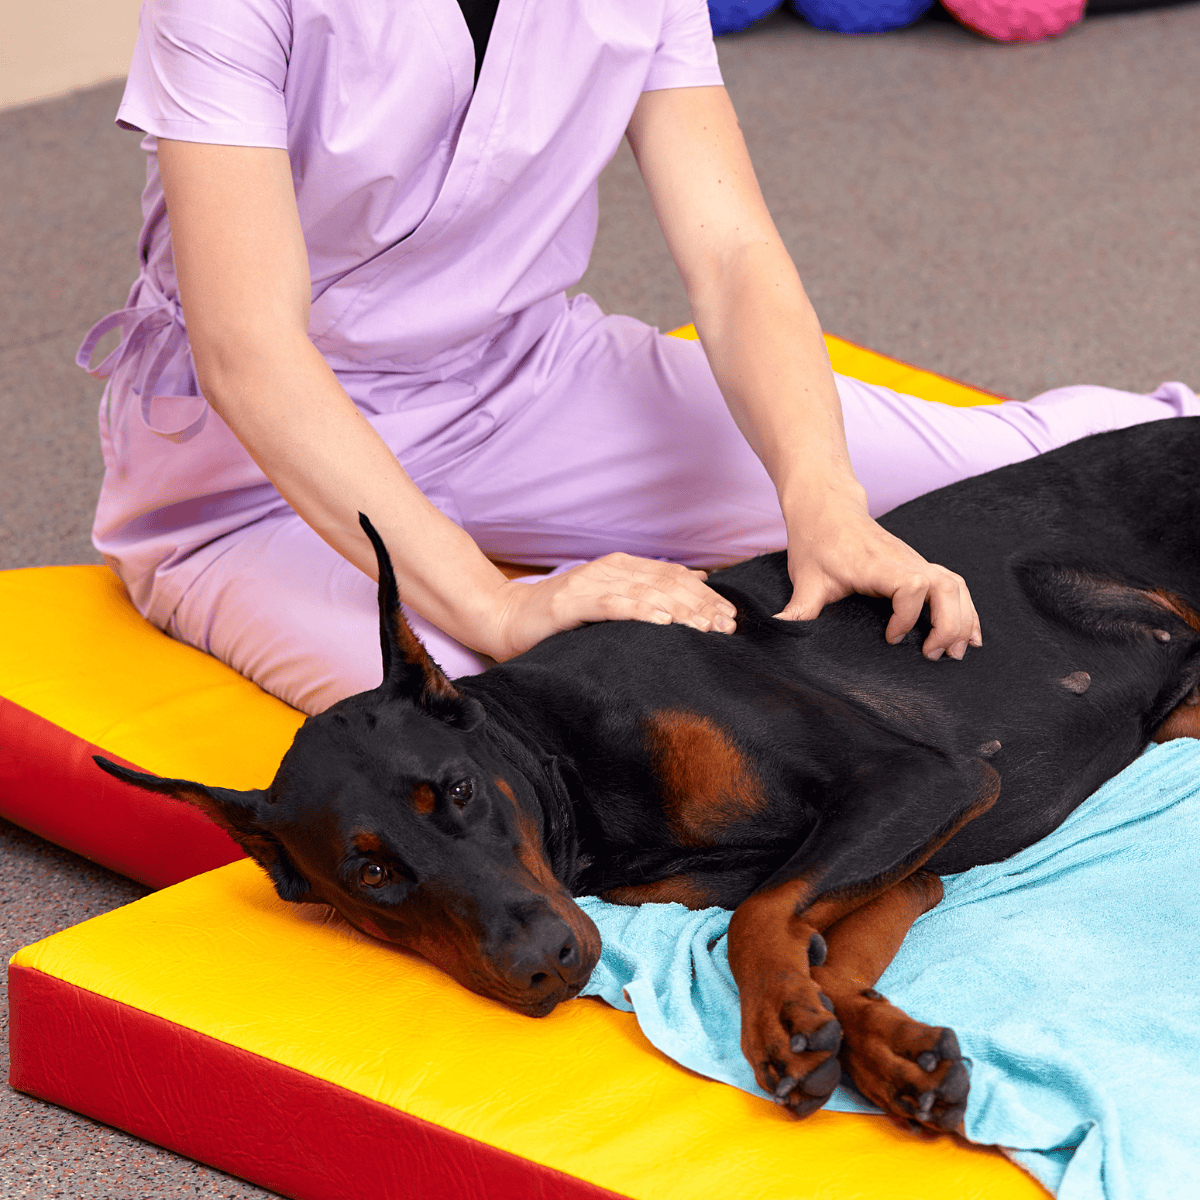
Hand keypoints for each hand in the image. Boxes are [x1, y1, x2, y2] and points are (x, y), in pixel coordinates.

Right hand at [486, 553, 737, 660]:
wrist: (505, 618)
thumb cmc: (558, 617)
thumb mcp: (608, 601)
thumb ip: (646, 591)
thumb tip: (695, 581)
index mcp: (622, 567)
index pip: (674, 577)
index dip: (706, 596)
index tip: (730, 618)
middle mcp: (610, 569)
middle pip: (667, 583)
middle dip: (701, 605)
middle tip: (726, 628)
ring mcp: (590, 583)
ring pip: (646, 592)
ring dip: (680, 609)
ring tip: (705, 626)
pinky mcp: (571, 601)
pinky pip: (612, 605)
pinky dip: (641, 610)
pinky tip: (663, 620)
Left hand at [776, 486, 981, 660]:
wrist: (827, 509)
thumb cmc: (817, 542)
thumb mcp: (805, 578)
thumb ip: (799, 610)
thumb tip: (779, 632)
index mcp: (877, 564)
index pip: (912, 584)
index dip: (907, 615)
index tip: (890, 639)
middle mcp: (903, 560)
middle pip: (946, 586)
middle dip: (948, 624)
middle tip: (933, 655)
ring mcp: (915, 561)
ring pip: (955, 585)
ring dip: (963, 618)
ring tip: (958, 652)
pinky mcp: (919, 565)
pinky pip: (954, 584)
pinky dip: (966, 609)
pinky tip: (969, 634)